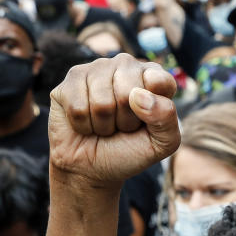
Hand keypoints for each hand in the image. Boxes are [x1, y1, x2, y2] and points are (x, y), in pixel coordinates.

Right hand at [49, 54, 179, 187]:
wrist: (90, 168)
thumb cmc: (128, 151)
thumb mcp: (161, 143)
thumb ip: (166, 118)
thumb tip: (138, 95)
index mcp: (152, 77)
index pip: (160, 81)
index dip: (154, 107)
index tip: (147, 121)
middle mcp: (125, 66)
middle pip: (128, 93)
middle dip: (125, 121)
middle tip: (121, 127)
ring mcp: (95, 70)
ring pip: (102, 102)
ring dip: (103, 125)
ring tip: (103, 126)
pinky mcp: (69, 82)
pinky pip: (78, 108)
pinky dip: (83, 126)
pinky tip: (84, 123)